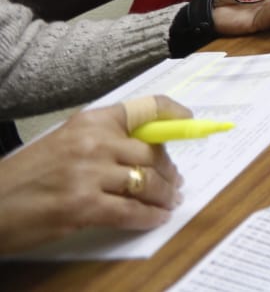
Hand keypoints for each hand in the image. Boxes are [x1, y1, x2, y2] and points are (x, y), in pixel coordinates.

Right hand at [0, 96, 187, 254]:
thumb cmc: (24, 176)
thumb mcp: (62, 143)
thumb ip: (102, 141)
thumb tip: (143, 150)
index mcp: (89, 121)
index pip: (146, 107)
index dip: (173, 113)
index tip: (189, 122)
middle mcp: (93, 142)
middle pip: (152, 153)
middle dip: (168, 171)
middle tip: (173, 182)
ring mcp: (89, 174)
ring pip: (147, 183)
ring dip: (163, 196)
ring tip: (167, 202)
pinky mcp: (84, 206)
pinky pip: (131, 211)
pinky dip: (148, 217)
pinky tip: (154, 219)